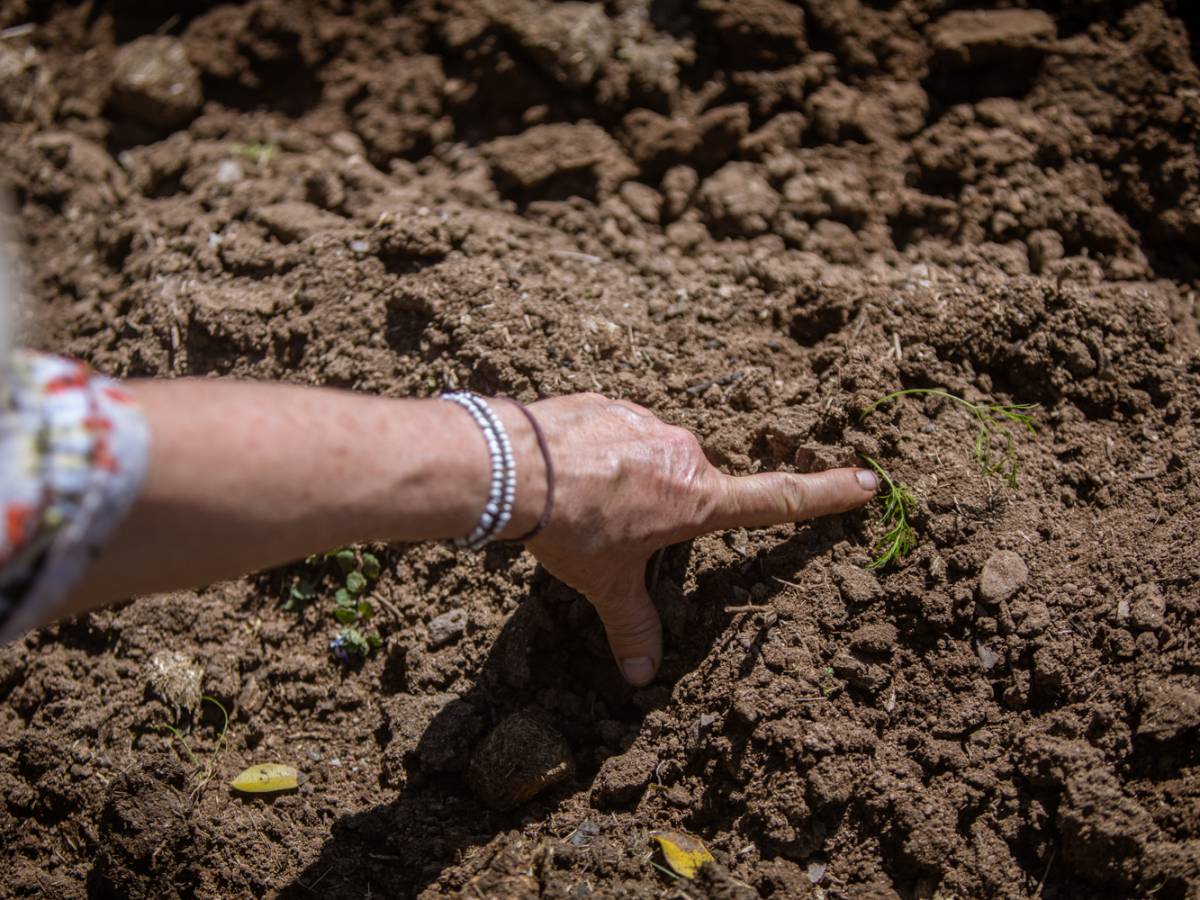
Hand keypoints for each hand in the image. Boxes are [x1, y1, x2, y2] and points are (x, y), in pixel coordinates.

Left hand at [516, 394, 878, 685]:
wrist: (513, 465)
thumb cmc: (569, 526)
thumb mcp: (606, 583)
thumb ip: (632, 625)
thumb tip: (641, 677)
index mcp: (698, 499)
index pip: (778, 499)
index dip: (826, 494)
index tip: (868, 480)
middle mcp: (684, 452)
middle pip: (692, 486)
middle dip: (664, 507)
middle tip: (616, 528)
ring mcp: (648, 421)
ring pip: (653, 455)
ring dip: (630, 476)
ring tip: (584, 501)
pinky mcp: (612, 402)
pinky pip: (618, 430)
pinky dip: (602, 451)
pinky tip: (568, 471)